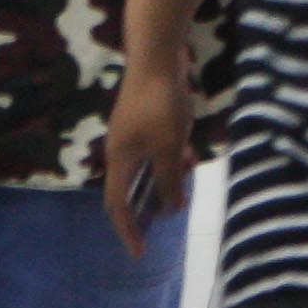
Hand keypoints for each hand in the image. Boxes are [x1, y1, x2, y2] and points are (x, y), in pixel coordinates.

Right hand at [101, 65, 197, 260]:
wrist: (158, 55)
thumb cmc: (161, 104)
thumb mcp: (169, 148)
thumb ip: (169, 180)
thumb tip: (171, 208)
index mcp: (119, 159)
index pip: (116, 205)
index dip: (127, 231)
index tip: (140, 253)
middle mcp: (121, 149)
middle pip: (131, 188)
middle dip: (150, 203)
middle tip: (170, 213)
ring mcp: (132, 132)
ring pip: (148, 167)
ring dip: (166, 178)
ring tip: (187, 180)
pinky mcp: (146, 118)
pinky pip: (157, 149)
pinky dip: (171, 157)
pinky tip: (190, 154)